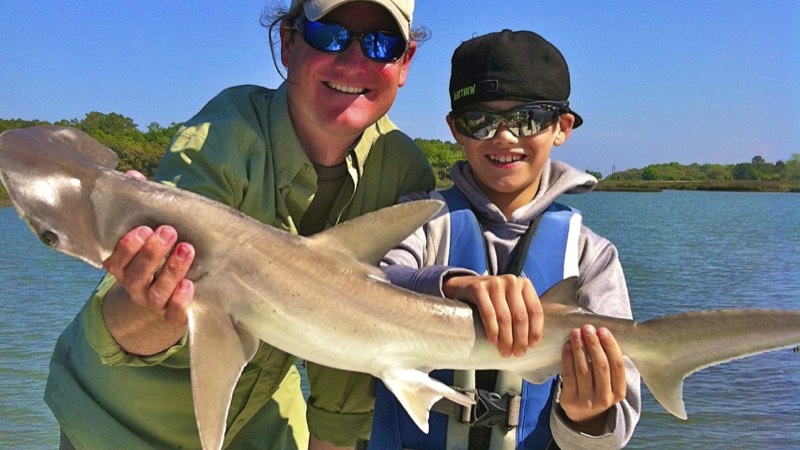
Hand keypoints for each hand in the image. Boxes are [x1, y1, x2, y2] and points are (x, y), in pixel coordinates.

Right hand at [100, 170, 195, 354]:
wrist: (167, 294)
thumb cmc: (157, 251)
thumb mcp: (149, 228)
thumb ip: (141, 204)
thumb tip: (133, 176)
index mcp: (122, 265)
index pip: (116, 259)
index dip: (127, 246)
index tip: (141, 229)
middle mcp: (133, 285)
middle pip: (136, 274)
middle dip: (152, 253)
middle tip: (169, 231)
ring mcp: (152, 301)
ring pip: (157, 291)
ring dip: (171, 270)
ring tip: (187, 249)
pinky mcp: (171, 314)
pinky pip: (173, 314)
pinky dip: (180, 302)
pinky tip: (190, 285)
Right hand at [443, 274, 542, 357]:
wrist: (463, 287)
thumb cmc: (493, 300)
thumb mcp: (511, 300)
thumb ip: (522, 313)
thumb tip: (533, 343)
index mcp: (524, 284)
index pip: (535, 310)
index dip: (535, 330)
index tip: (532, 346)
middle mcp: (511, 281)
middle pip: (520, 316)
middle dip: (520, 339)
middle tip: (517, 353)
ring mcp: (494, 283)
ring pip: (505, 317)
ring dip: (506, 339)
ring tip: (505, 352)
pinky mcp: (478, 288)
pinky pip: (488, 314)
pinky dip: (492, 330)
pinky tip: (493, 341)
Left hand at [559, 325, 626, 432]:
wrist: (583, 415)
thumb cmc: (597, 388)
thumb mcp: (609, 382)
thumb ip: (609, 363)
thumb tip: (602, 332)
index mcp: (620, 392)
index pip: (618, 366)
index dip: (611, 347)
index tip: (603, 330)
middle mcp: (605, 398)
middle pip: (601, 367)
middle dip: (594, 345)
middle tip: (588, 328)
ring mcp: (587, 401)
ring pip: (583, 370)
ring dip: (579, 348)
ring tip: (576, 333)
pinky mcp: (570, 400)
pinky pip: (568, 375)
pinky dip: (567, 359)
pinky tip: (567, 346)